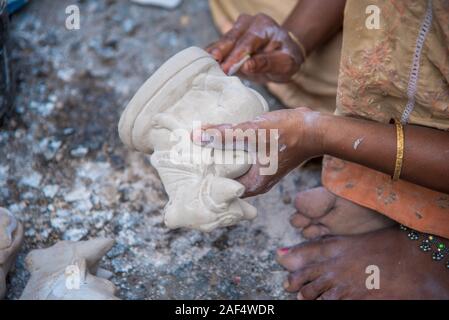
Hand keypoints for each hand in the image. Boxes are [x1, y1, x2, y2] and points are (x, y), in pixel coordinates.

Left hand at [192, 108, 323, 196]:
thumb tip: (197, 136)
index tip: (188, 173)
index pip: (221, 191)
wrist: (316, 128)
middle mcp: (256, 182)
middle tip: (187, 161)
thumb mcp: (252, 133)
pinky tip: (219, 141)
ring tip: (198, 151)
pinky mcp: (264, 160)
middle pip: (226, 180)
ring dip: (219, 160)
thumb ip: (224, 135)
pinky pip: (241, 159)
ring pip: (233, 168)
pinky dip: (230, 152)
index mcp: (253, 184)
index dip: (204, 182)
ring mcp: (261, 171)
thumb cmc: (288, 133)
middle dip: (209, 171)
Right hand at [206, 13, 303, 82]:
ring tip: (203, 65)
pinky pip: (217, 46)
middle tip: (211, 63)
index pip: (248, 42)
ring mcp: (236, 30)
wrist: (281, 56)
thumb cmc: (285, 59)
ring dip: (213, 55)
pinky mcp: (228, 40)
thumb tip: (247, 65)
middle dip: (221, 52)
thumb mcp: (285, 64)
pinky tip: (202, 65)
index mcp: (264, 25)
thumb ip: (267, 63)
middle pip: (231, 38)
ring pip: (222, 42)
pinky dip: (210, 56)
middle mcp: (248, 23)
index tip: (227, 69)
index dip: (236, 56)